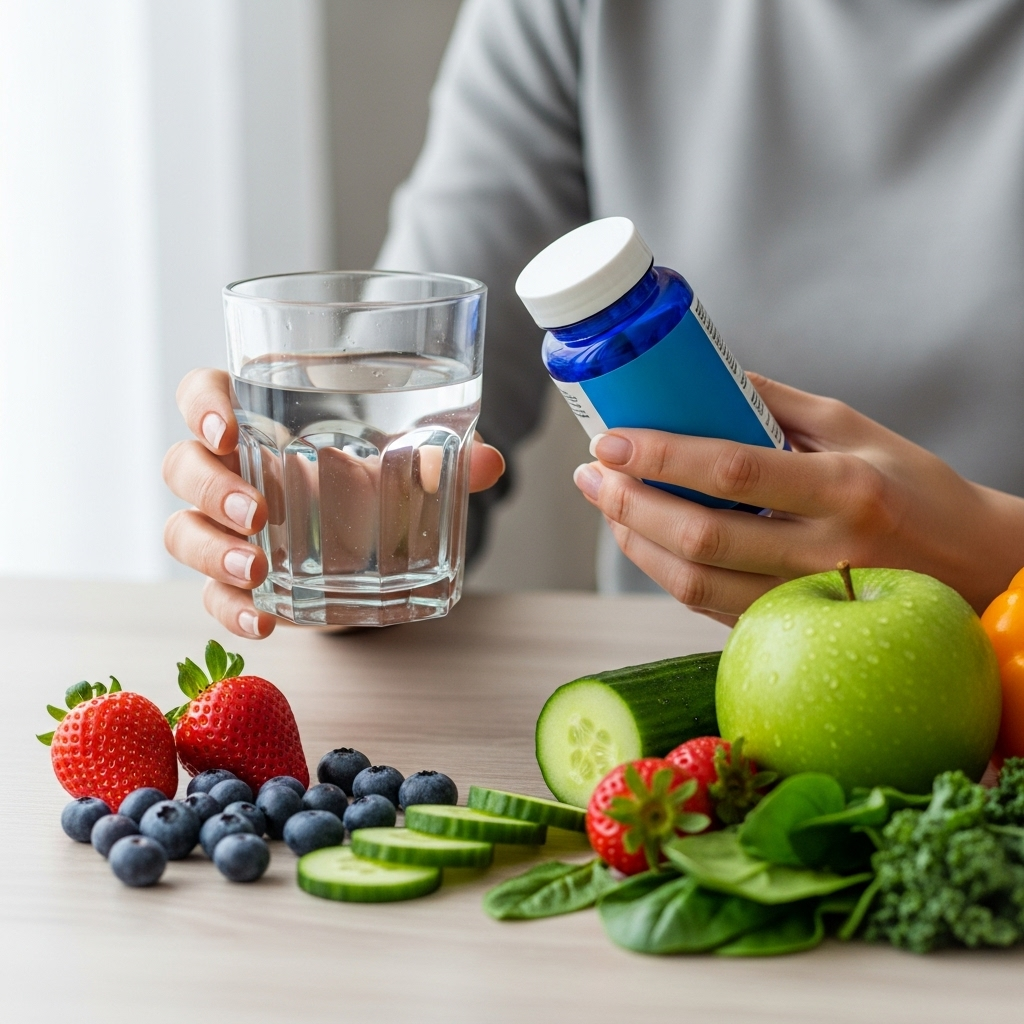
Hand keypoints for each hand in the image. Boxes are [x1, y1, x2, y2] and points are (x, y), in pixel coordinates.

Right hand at [163, 368, 504, 637]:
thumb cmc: (372, 482)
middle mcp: (230, 471)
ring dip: (212, 550)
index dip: (201, 404)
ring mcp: (225, 529)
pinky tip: (261, 625)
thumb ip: (443, 458)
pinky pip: (210, 595)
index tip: (228, 427)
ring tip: (258, 569)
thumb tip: (490, 461)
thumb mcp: (406, 464)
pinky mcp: (236, 581)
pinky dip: (229, 610)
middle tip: (259, 511)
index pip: (201, 394)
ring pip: (182, 531)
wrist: (371, 543)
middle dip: (211, 488)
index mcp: (259, 421)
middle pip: (183, 465)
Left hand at [573, 372, 1023, 623]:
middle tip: (592, 476)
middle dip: (629, 503)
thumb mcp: (856, 427)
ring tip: (608, 505)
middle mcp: (825, 549)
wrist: (975, 567)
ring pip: (695, 582)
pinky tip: (645, 540)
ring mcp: (808, 598)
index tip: (610, 441)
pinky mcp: (793, 627)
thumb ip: (775, 405)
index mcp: (844, 488)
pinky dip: (666, 573)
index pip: (733, 471)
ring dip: (636, 542)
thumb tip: (701, 380)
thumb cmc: (915, 489)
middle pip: (700, 536)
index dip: (661, 455)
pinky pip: (711, 605)